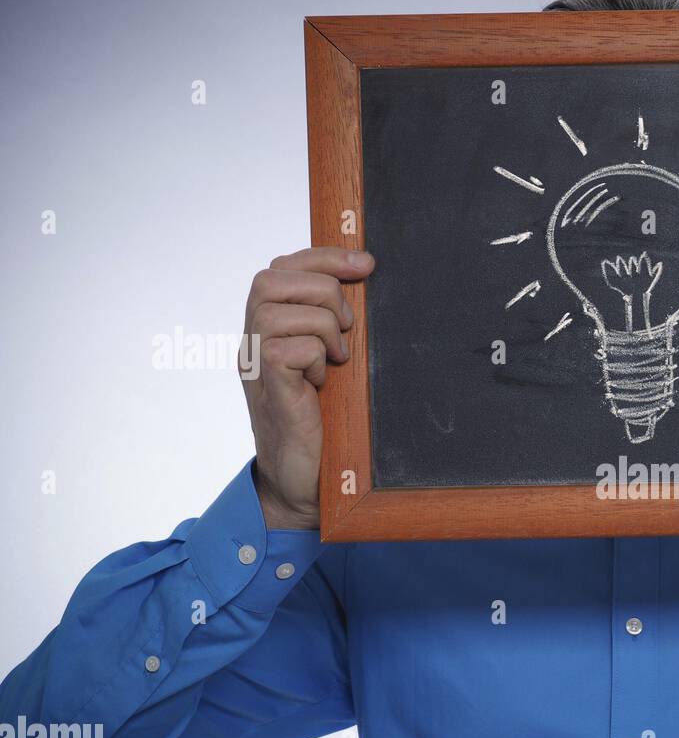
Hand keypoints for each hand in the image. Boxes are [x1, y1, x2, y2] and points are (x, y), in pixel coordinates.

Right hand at [241, 247, 373, 530]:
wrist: (305, 479)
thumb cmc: (321, 421)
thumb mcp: (328, 360)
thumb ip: (331, 322)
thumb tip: (362, 278)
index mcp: (266, 325)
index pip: (283, 267)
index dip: (326, 257)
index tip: (367, 264)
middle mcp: (251, 338)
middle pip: (275, 277)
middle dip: (325, 291)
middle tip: (346, 331)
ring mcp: (254, 360)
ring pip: (287, 310)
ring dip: (325, 329)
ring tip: (334, 361)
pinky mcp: (267, 383)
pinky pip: (294, 346)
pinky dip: (318, 359)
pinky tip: (320, 384)